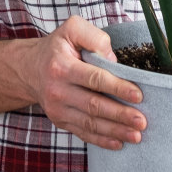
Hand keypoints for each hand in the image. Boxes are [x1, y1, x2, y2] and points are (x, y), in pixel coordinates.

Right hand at [11, 16, 145, 150]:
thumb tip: (113, 60)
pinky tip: (118, 143)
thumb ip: (94, 38)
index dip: (117, 87)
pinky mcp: (60, 120)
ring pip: (89, 123)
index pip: (94, 78)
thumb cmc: (57, 48)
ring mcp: (57, 108)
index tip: (138, 95)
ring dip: (115, 131)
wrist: (29, 69)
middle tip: (141, 121)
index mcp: (61, 66)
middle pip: (93, 105)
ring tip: (136, 135)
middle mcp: (57, 90)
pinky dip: (101, 140)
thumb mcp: (72, 29)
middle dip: (120, 115)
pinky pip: (82, 133)